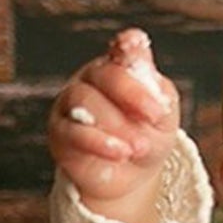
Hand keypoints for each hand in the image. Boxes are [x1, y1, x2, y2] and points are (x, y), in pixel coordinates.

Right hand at [50, 28, 182, 221]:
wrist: (132, 178)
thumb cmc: (147, 139)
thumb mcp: (163, 117)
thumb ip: (156, 91)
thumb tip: (144, 70)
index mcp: (122, 67)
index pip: (125, 49)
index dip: (129, 44)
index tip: (133, 45)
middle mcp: (93, 79)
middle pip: (105, 73)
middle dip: (133, 94)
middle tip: (155, 116)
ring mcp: (71, 102)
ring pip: (85, 99)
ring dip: (117, 125)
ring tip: (139, 147)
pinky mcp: (59, 131)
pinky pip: (73, 131)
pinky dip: (98, 142)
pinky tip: (120, 152)